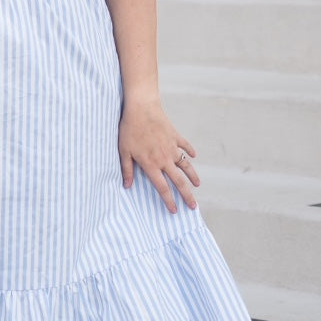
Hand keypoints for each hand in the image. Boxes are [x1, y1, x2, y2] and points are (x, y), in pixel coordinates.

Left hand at [118, 96, 198, 212]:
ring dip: (192, 176)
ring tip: (197, 185)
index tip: (175, 210)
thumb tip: (127, 186)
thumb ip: (126, 170)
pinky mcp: (175, 136)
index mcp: (151, 165)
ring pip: (186, 165)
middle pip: (179, 182)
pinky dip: (190, 151)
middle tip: (193, 206)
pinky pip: (185, 146)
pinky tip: (194, 156)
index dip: (169, 201)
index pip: (163, 188)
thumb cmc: (129, 130)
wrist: (142, 109)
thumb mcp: (124, 152)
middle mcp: (165, 159)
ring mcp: (172, 147)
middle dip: (187, 196)